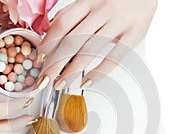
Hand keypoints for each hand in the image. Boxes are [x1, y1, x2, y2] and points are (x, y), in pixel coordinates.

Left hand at [36, 0, 157, 89]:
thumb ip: (73, 14)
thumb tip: (52, 33)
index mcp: (88, 0)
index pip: (62, 25)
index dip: (48, 44)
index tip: (40, 59)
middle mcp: (102, 10)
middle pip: (72, 41)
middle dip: (55, 63)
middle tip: (44, 79)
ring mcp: (119, 22)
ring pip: (90, 51)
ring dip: (72, 71)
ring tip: (61, 84)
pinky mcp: (134, 34)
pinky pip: (114, 58)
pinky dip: (99, 73)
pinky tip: (86, 82)